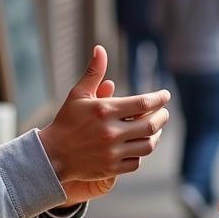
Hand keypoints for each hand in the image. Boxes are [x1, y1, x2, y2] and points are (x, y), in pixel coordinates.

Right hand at [39, 46, 170, 189]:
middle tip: (164, 113)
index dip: (159, 99)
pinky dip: (140, 153)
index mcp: (105, 110)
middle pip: (150, 125)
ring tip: (155, 130)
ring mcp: (112, 152)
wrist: (52, 155)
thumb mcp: (78, 94)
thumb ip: (94, 72)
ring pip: (147, 145)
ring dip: (155, 136)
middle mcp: (111, 132)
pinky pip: (136, 162)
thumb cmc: (67, 121)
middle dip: (162, 118)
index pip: (143, 103)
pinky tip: (139, 145)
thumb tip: (100, 49)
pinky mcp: (111, 168)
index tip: (165, 96)